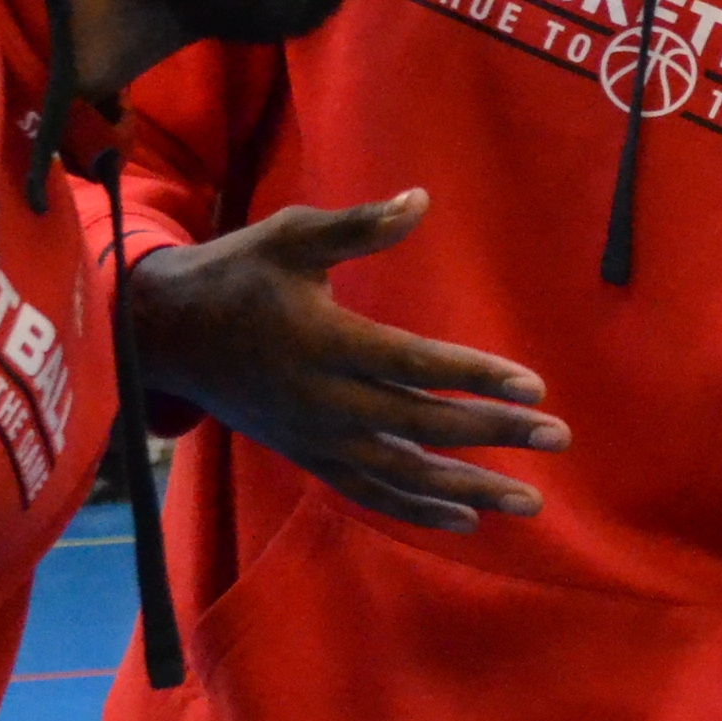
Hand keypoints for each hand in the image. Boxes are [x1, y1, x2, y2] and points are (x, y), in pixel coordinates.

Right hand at [127, 194, 565, 531]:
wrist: (165, 335)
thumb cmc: (235, 274)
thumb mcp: (289, 235)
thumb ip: (357, 226)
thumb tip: (419, 200)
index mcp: (325, 341)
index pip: (415, 365)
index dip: (475, 376)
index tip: (532, 387)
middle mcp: (325, 400)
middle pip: (422, 425)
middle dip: (493, 434)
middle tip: (557, 439)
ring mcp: (317, 437)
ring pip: (403, 474)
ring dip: (469, 488)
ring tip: (529, 501)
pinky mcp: (309, 455)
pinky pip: (370, 492)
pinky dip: (418, 509)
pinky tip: (467, 519)